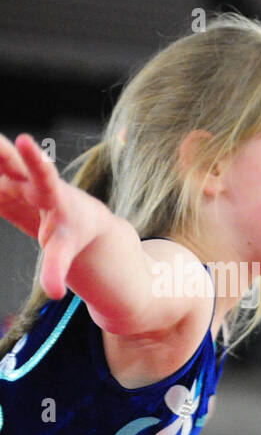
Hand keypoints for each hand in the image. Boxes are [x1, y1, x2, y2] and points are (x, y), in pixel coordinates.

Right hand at [0, 133, 108, 298]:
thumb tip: (56, 294)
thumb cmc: (73, 232)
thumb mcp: (65, 250)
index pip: (43, 173)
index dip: (33, 158)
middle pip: (8, 159)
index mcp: (51, 194)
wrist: (77, 218)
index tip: (25, 141)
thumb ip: (56, 269)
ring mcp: (11, 182)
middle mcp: (28, 182)